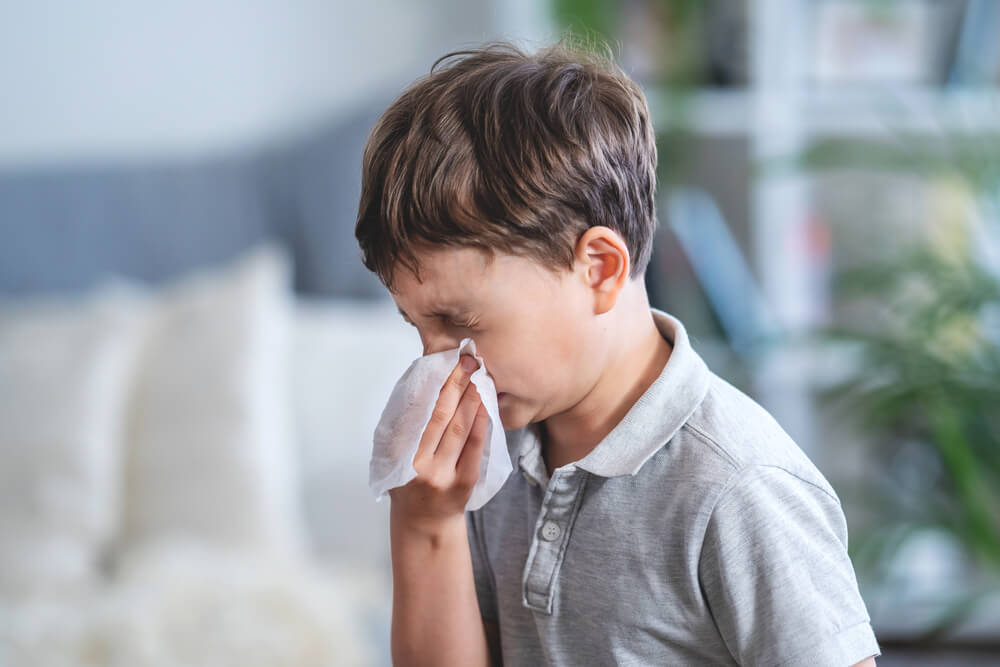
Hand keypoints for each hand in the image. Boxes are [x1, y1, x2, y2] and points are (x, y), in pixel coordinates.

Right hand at [389, 354, 489, 533]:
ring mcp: (444, 475)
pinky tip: (485, 404)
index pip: (418, 413)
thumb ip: (406, 427)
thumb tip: (426, 384)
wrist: (424, 522)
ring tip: (478, 376)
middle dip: (456, 385)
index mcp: (398, 455)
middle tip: (468, 360)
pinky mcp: (465, 482)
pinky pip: (475, 446)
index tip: (445, 363)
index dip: (434, 386)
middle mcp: (419, 465)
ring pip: (460, 429)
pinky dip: (481, 422)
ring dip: (471, 399)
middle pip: (441, 416)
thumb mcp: (394, 456)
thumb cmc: (408, 482)